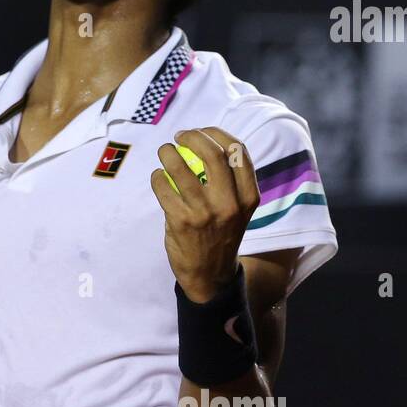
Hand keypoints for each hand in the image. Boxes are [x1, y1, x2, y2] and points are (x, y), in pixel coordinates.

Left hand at [150, 127, 259, 302]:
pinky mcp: (181, 221)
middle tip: (179, 136)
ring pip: (182, 167)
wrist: (210, 274)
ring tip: (164, 152)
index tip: (201, 132)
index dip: (217, 134)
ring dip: (168, 153)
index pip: (238, 151)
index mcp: (249, 197)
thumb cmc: (221, 233)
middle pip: (212, 154)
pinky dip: (157, 177)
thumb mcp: (238, 209)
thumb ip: (228, 181)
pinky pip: (164, 187)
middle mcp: (231, 204)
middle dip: (192, 137)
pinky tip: (158, 178)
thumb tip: (205, 143)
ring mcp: (205, 212)